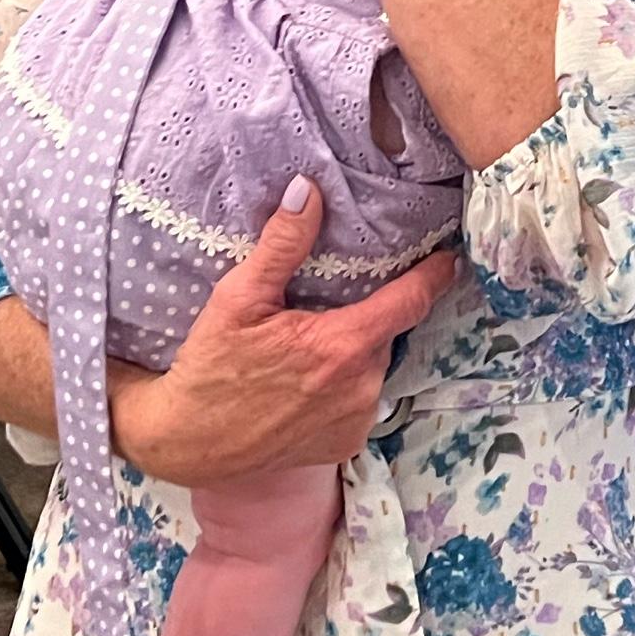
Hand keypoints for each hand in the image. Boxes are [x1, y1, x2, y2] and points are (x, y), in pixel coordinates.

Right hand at [110, 179, 457, 485]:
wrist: (186, 443)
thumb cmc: (209, 367)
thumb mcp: (238, 298)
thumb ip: (282, 245)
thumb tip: (308, 191)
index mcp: (342, 347)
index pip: (411, 301)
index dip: (433, 275)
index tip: (449, 257)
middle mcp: (360, 387)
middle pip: (387, 332)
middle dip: (371, 313)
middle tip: (337, 301)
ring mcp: (355, 420)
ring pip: (374, 366)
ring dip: (355, 350)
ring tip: (315, 341)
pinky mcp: (344, 444)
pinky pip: (360, 401)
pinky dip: (344, 386)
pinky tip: (309, 381)